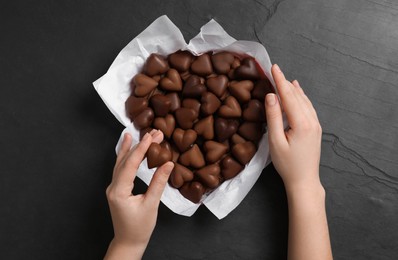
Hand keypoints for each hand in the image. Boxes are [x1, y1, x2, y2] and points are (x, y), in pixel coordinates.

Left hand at [104, 130, 173, 259]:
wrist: (128, 242)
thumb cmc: (139, 228)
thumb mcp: (151, 205)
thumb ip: (159, 183)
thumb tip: (168, 164)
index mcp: (119, 191)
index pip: (131, 164)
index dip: (142, 149)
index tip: (151, 136)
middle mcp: (113, 187)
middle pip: (125, 161)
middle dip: (139, 145)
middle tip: (152, 133)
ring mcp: (113, 188)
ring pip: (120, 163)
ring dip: (130, 149)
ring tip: (133, 134)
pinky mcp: (117, 190)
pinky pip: (120, 169)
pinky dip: (125, 158)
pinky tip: (127, 150)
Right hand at [265, 64, 331, 259]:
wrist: (304, 180)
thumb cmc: (287, 164)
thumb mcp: (275, 141)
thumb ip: (273, 117)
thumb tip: (271, 95)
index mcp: (301, 123)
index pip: (289, 96)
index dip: (280, 81)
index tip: (273, 67)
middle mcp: (311, 121)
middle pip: (297, 96)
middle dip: (285, 82)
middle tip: (275, 70)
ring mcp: (316, 125)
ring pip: (304, 101)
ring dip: (294, 89)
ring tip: (286, 78)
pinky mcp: (315, 129)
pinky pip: (309, 107)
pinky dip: (302, 97)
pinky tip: (299, 93)